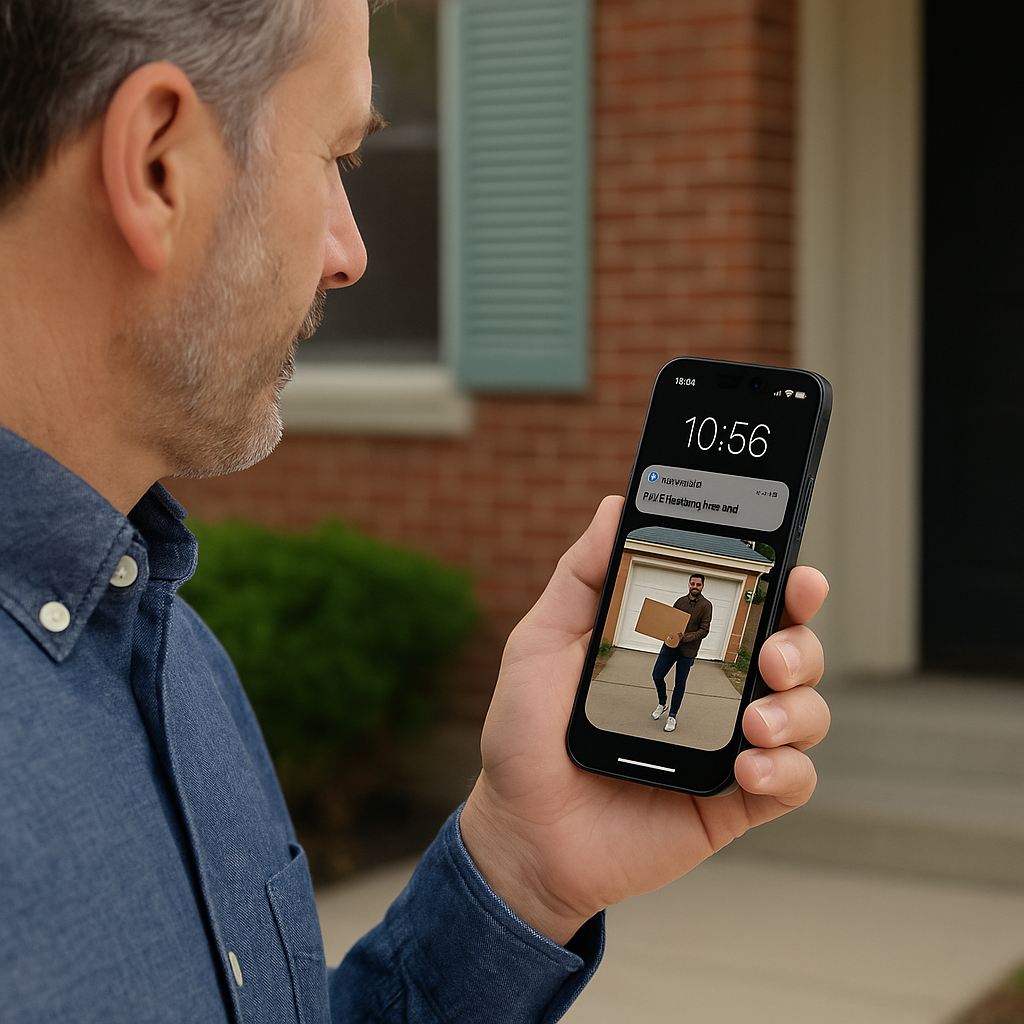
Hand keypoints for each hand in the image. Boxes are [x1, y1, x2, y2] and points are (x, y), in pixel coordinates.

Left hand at [460, 496, 829, 944]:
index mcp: (676, 645)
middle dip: (799, 642)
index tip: (790, 571)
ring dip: (797, 708)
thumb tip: (615, 507)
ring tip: (753, 723)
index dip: (780, 582)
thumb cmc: (528, 734)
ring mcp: (727, 743)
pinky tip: (747, 768)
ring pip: (804, 710)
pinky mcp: (734, 801)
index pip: (744, 602)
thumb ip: (581, 575)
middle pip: (791, 649)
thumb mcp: (543, 642)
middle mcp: (712, 687)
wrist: (522, 830)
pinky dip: (786, 769)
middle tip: (771, 653)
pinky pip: (792, 780)